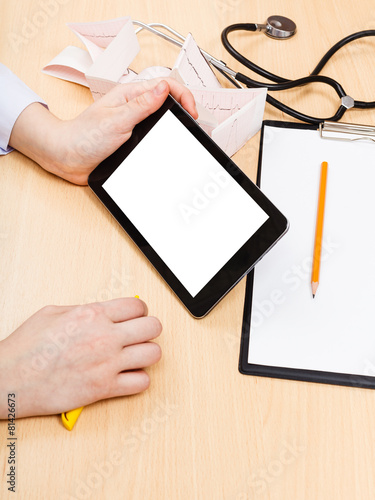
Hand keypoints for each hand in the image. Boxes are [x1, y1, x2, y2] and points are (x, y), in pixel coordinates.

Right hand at [0, 298, 161, 418]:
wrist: (10, 379)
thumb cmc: (26, 347)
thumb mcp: (53, 312)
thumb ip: (84, 309)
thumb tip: (103, 310)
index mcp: (93, 314)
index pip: (138, 307)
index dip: (140, 312)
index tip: (136, 318)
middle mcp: (105, 337)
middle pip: (153, 327)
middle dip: (149, 330)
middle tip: (140, 335)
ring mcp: (107, 364)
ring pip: (154, 354)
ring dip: (147, 354)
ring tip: (136, 356)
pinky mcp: (103, 388)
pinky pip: (142, 383)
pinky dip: (139, 380)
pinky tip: (127, 376)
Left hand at [9, 78, 197, 184]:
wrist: (68, 158)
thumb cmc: (84, 137)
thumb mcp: (117, 120)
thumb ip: (141, 105)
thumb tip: (164, 89)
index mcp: (130, 95)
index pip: (166, 86)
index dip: (184, 97)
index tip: (192, 113)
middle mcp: (134, 107)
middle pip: (168, 102)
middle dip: (184, 110)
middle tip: (194, 123)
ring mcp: (134, 124)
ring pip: (162, 120)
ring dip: (175, 125)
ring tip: (186, 133)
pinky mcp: (132, 140)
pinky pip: (153, 136)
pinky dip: (164, 139)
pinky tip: (169, 145)